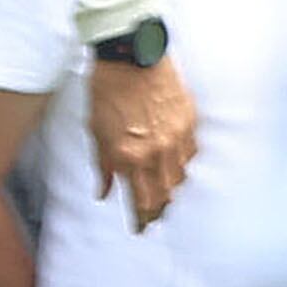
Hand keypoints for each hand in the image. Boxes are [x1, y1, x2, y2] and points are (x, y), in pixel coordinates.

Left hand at [86, 56, 200, 232]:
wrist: (129, 57)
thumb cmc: (105, 92)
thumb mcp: (94, 132)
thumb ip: (101, 167)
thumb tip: (104, 192)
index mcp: (128, 157)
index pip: (140, 202)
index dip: (141, 220)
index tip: (139, 229)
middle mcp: (155, 152)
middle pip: (165, 195)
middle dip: (158, 210)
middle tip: (154, 217)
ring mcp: (176, 137)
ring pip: (181, 177)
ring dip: (172, 189)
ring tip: (164, 194)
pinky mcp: (189, 121)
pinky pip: (191, 153)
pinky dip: (183, 163)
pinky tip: (176, 166)